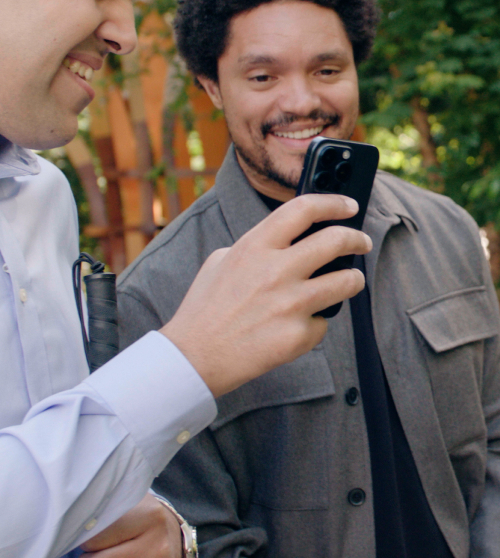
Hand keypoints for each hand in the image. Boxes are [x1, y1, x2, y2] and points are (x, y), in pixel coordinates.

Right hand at [162, 193, 370, 397]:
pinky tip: (298, 325)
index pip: (304, 209)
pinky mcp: (299, 335)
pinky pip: (323, 323)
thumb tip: (285, 240)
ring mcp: (291, 303)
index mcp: (255, 246)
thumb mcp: (221, 261)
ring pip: (347, 281)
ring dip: (353, 279)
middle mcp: (277, 270)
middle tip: (361, 242)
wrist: (196, 355)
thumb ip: (255, 246)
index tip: (347, 206)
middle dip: (357, 238)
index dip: (333, 203)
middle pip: (337, 240)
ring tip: (347, 281)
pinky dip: (316, 323)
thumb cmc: (205, 308)